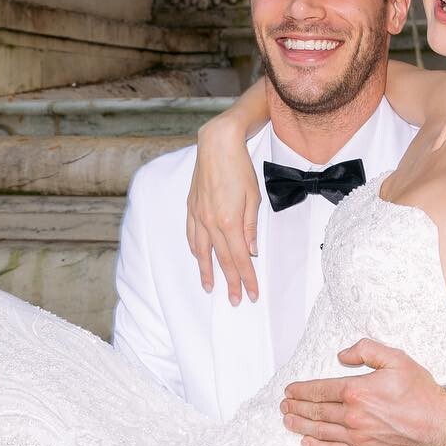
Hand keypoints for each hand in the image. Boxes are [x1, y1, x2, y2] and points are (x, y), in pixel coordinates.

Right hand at [187, 117, 262, 304]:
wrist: (217, 145)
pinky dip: (195, 250)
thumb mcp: (254, 198)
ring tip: (211, 287)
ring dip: (207, 271)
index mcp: (229, 222)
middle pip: (222, 260)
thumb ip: (250, 227)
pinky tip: (197, 257)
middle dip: (230, 282)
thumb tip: (252, 250)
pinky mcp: (192, 207)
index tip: (252, 294)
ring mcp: (199, 215)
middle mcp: (211, 223)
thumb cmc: (239, 168)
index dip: (247, 279)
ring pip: (202, 251)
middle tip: (235, 300)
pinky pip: (192, 235)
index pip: (241, 259)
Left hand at [282, 339, 445, 445]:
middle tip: (284, 405)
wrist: (441, 424)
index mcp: (358, 391)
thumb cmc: (421, 392)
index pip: (320, 390)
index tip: (290, 391)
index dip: (302, 390)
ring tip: (287, 421)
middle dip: (297, 407)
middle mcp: (353, 416)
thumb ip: (367, 350)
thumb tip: (342, 355)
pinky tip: (307, 443)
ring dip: (301, 425)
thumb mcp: (397, 358)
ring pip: (321, 431)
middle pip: (316, 411)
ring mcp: (358, 437)